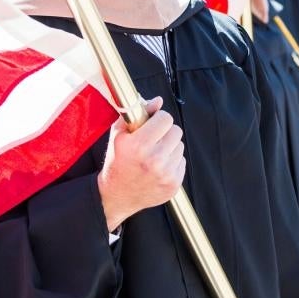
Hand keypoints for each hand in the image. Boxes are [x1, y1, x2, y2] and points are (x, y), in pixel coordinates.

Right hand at [97, 97, 184, 232]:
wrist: (116, 196)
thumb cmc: (117, 162)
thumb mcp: (119, 135)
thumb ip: (137, 113)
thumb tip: (158, 101)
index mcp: (139, 145)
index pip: (165, 118)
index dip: (158, 119)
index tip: (152, 125)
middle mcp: (154, 160)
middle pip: (176, 131)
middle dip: (165, 132)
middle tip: (153, 140)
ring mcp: (166, 174)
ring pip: (180, 146)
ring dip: (169, 147)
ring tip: (154, 155)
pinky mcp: (174, 184)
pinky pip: (182, 162)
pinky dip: (172, 162)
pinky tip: (158, 167)